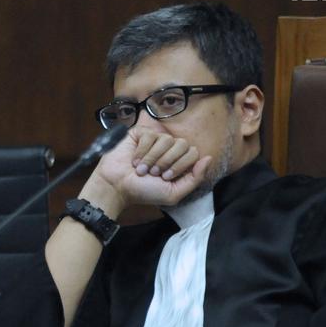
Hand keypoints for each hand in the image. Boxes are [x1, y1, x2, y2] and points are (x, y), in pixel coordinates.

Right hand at [85, 128, 211, 212]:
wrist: (117, 187)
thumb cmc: (143, 192)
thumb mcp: (173, 193)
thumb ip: (194, 178)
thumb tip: (208, 158)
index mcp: (178, 161)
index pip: (193, 153)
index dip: (181, 165)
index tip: (165, 177)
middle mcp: (169, 148)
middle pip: (183, 144)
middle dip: (168, 161)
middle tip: (154, 173)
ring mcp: (154, 140)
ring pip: (166, 139)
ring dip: (153, 158)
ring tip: (142, 169)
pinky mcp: (140, 134)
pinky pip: (150, 136)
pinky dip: (142, 151)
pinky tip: (134, 160)